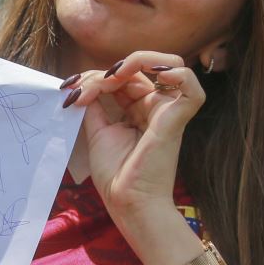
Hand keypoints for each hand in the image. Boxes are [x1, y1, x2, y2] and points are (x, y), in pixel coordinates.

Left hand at [60, 51, 205, 225]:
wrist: (127, 202)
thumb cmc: (116, 175)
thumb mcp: (98, 132)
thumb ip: (95, 105)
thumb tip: (83, 82)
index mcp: (138, 111)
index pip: (123, 78)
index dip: (96, 77)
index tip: (70, 91)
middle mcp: (155, 108)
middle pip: (138, 70)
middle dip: (107, 72)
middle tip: (85, 87)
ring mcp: (168, 112)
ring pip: (169, 66)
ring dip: (138, 62)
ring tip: (111, 78)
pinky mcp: (177, 120)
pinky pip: (192, 89)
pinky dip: (178, 74)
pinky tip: (154, 75)